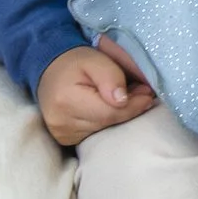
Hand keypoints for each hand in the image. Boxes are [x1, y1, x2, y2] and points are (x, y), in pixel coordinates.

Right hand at [37, 44, 155, 145]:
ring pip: (104, 130)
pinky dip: (107, 123)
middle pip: (109, 122)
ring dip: (120, 116)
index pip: (110, 112)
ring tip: (126, 98)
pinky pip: (95, 134)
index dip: (133, 105)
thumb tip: (123, 100)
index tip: (149, 93)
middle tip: (144, 93)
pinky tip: (110, 109)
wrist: (49, 69)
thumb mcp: (95, 59)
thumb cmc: (75, 62)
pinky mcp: (65, 139)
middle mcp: (61, 122)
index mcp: (67, 100)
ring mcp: (62, 134)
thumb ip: (110, 77)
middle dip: (130, 109)